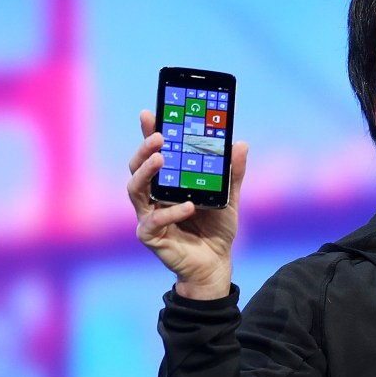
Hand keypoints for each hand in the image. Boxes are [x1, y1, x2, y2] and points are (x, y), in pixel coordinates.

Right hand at [127, 109, 248, 299]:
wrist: (216, 263)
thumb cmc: (216, 229)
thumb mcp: (230, 197)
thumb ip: (233, 172)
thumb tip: (240, 143)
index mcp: (167, 183)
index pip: (154, 154)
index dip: (149, 133)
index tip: (150, 112)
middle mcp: (152, 197)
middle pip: (137, 167)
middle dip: (144, 149)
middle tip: (158, 136)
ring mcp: (148, 215)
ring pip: (135, 190)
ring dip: (147, 173)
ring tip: (162, 159)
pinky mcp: (151, 236)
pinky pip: (154, 221)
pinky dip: (171, 212)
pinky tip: (188, 205)